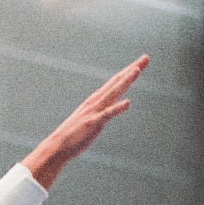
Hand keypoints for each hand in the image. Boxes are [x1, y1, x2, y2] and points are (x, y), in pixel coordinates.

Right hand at [22, 56, 146, 188]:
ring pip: (113, 93)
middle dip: (132, 69)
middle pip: (117, 82)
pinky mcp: (93, 123)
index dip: (129, 71)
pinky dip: (117, 108)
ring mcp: (95, 111)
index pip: (116, 82)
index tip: (142, 62)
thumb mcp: (91, 118)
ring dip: (125, 81)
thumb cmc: (74, 134)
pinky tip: (128, 103)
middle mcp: (96, 101)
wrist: (57, 146)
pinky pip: (107, 114)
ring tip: (137, 70)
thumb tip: (112, 107)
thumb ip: (102, 111)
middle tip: (146, 57)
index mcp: (96, 99)